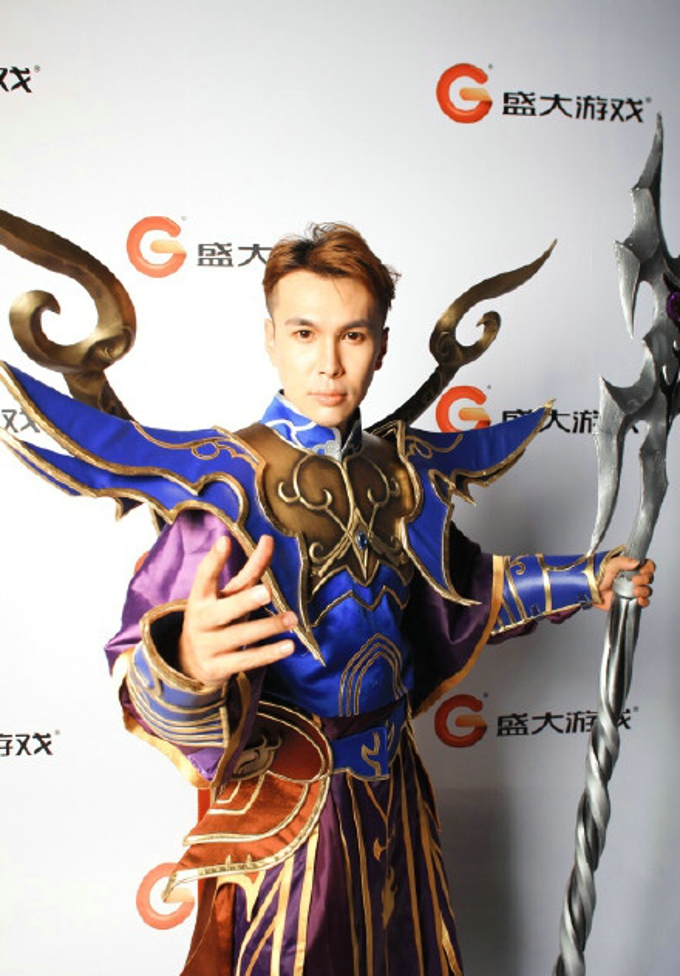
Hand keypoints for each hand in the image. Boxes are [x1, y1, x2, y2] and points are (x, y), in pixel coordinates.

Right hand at [178, 534, 296, 684]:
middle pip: (225, 610)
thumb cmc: (218, 617)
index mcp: (200, 598)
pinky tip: (289, 646)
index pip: (204, 577)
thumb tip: (269, 539)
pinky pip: (247, 660)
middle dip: (245, 601)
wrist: (190, 662)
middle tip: (267, 591)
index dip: (214, 560)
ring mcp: (209, 646)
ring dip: (268, 627)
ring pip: (241, 636)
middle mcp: (202, 621)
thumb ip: (249, 570)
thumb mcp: (228, 594)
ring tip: (292, 618)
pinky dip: (268, 654)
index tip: (225, 541)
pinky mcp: (219, 667)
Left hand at [595, 555, 654, 611]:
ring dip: (644, 591)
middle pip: (649, 578)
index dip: (648, 568)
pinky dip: (644, 602)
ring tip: (635, 591)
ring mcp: (632, 590)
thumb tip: (637, 562)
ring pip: (647, 590)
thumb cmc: (597, 575)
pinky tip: (638, 600)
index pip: (647, 565)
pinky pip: (643, 602)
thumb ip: (623, 561)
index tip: (642, 570)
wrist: (588, 590)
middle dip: (645, 579)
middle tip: (635, 580)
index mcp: (630, 567)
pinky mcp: (630, 600)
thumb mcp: (609, 565)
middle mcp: (633, 578)